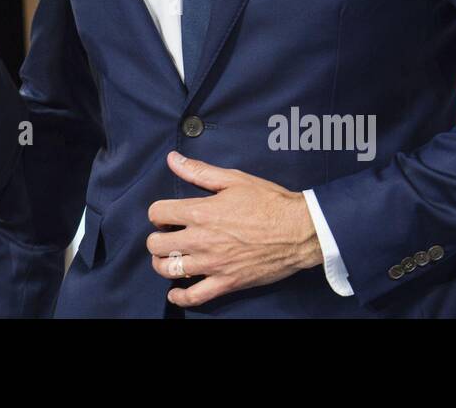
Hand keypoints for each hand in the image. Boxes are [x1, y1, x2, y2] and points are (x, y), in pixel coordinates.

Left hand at [146, 151, 322, 307]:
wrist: (299, 231)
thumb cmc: (268, 202)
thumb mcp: (233, 179)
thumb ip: (198, 171)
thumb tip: (172, 159)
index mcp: (200, 212)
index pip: (157, 213)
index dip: (158, 213)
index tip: (166, 215)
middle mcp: (201, 239)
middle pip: (156, 245)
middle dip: (157, 239)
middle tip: (167, 236)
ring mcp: (212, 264)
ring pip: (169, 270)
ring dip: (163, 264)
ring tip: (170, 257)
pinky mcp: (226, 283)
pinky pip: (194, 297)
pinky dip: (179, 297)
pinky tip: (175, 291)